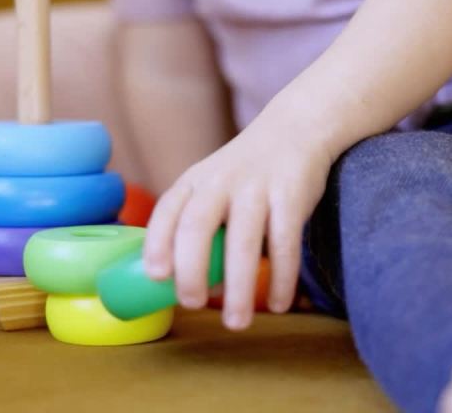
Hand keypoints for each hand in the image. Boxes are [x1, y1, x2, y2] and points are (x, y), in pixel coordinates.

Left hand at [142, 114, 332, 329]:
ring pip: (242, 241)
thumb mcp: (212, 185)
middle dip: (191, 270)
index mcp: (194, 182)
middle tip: (192, 304)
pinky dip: (282, 277)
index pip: (167, 211)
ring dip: (238, 287)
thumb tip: (194, 290)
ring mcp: (256, 187)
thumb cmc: (246, 173)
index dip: (157, 243)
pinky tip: (279, 303)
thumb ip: (199, 227)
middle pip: (196, 226)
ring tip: (236, 322)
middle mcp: (220, 182)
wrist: (295, 129)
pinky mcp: (291, 194)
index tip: (156, 276)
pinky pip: (285, 242)